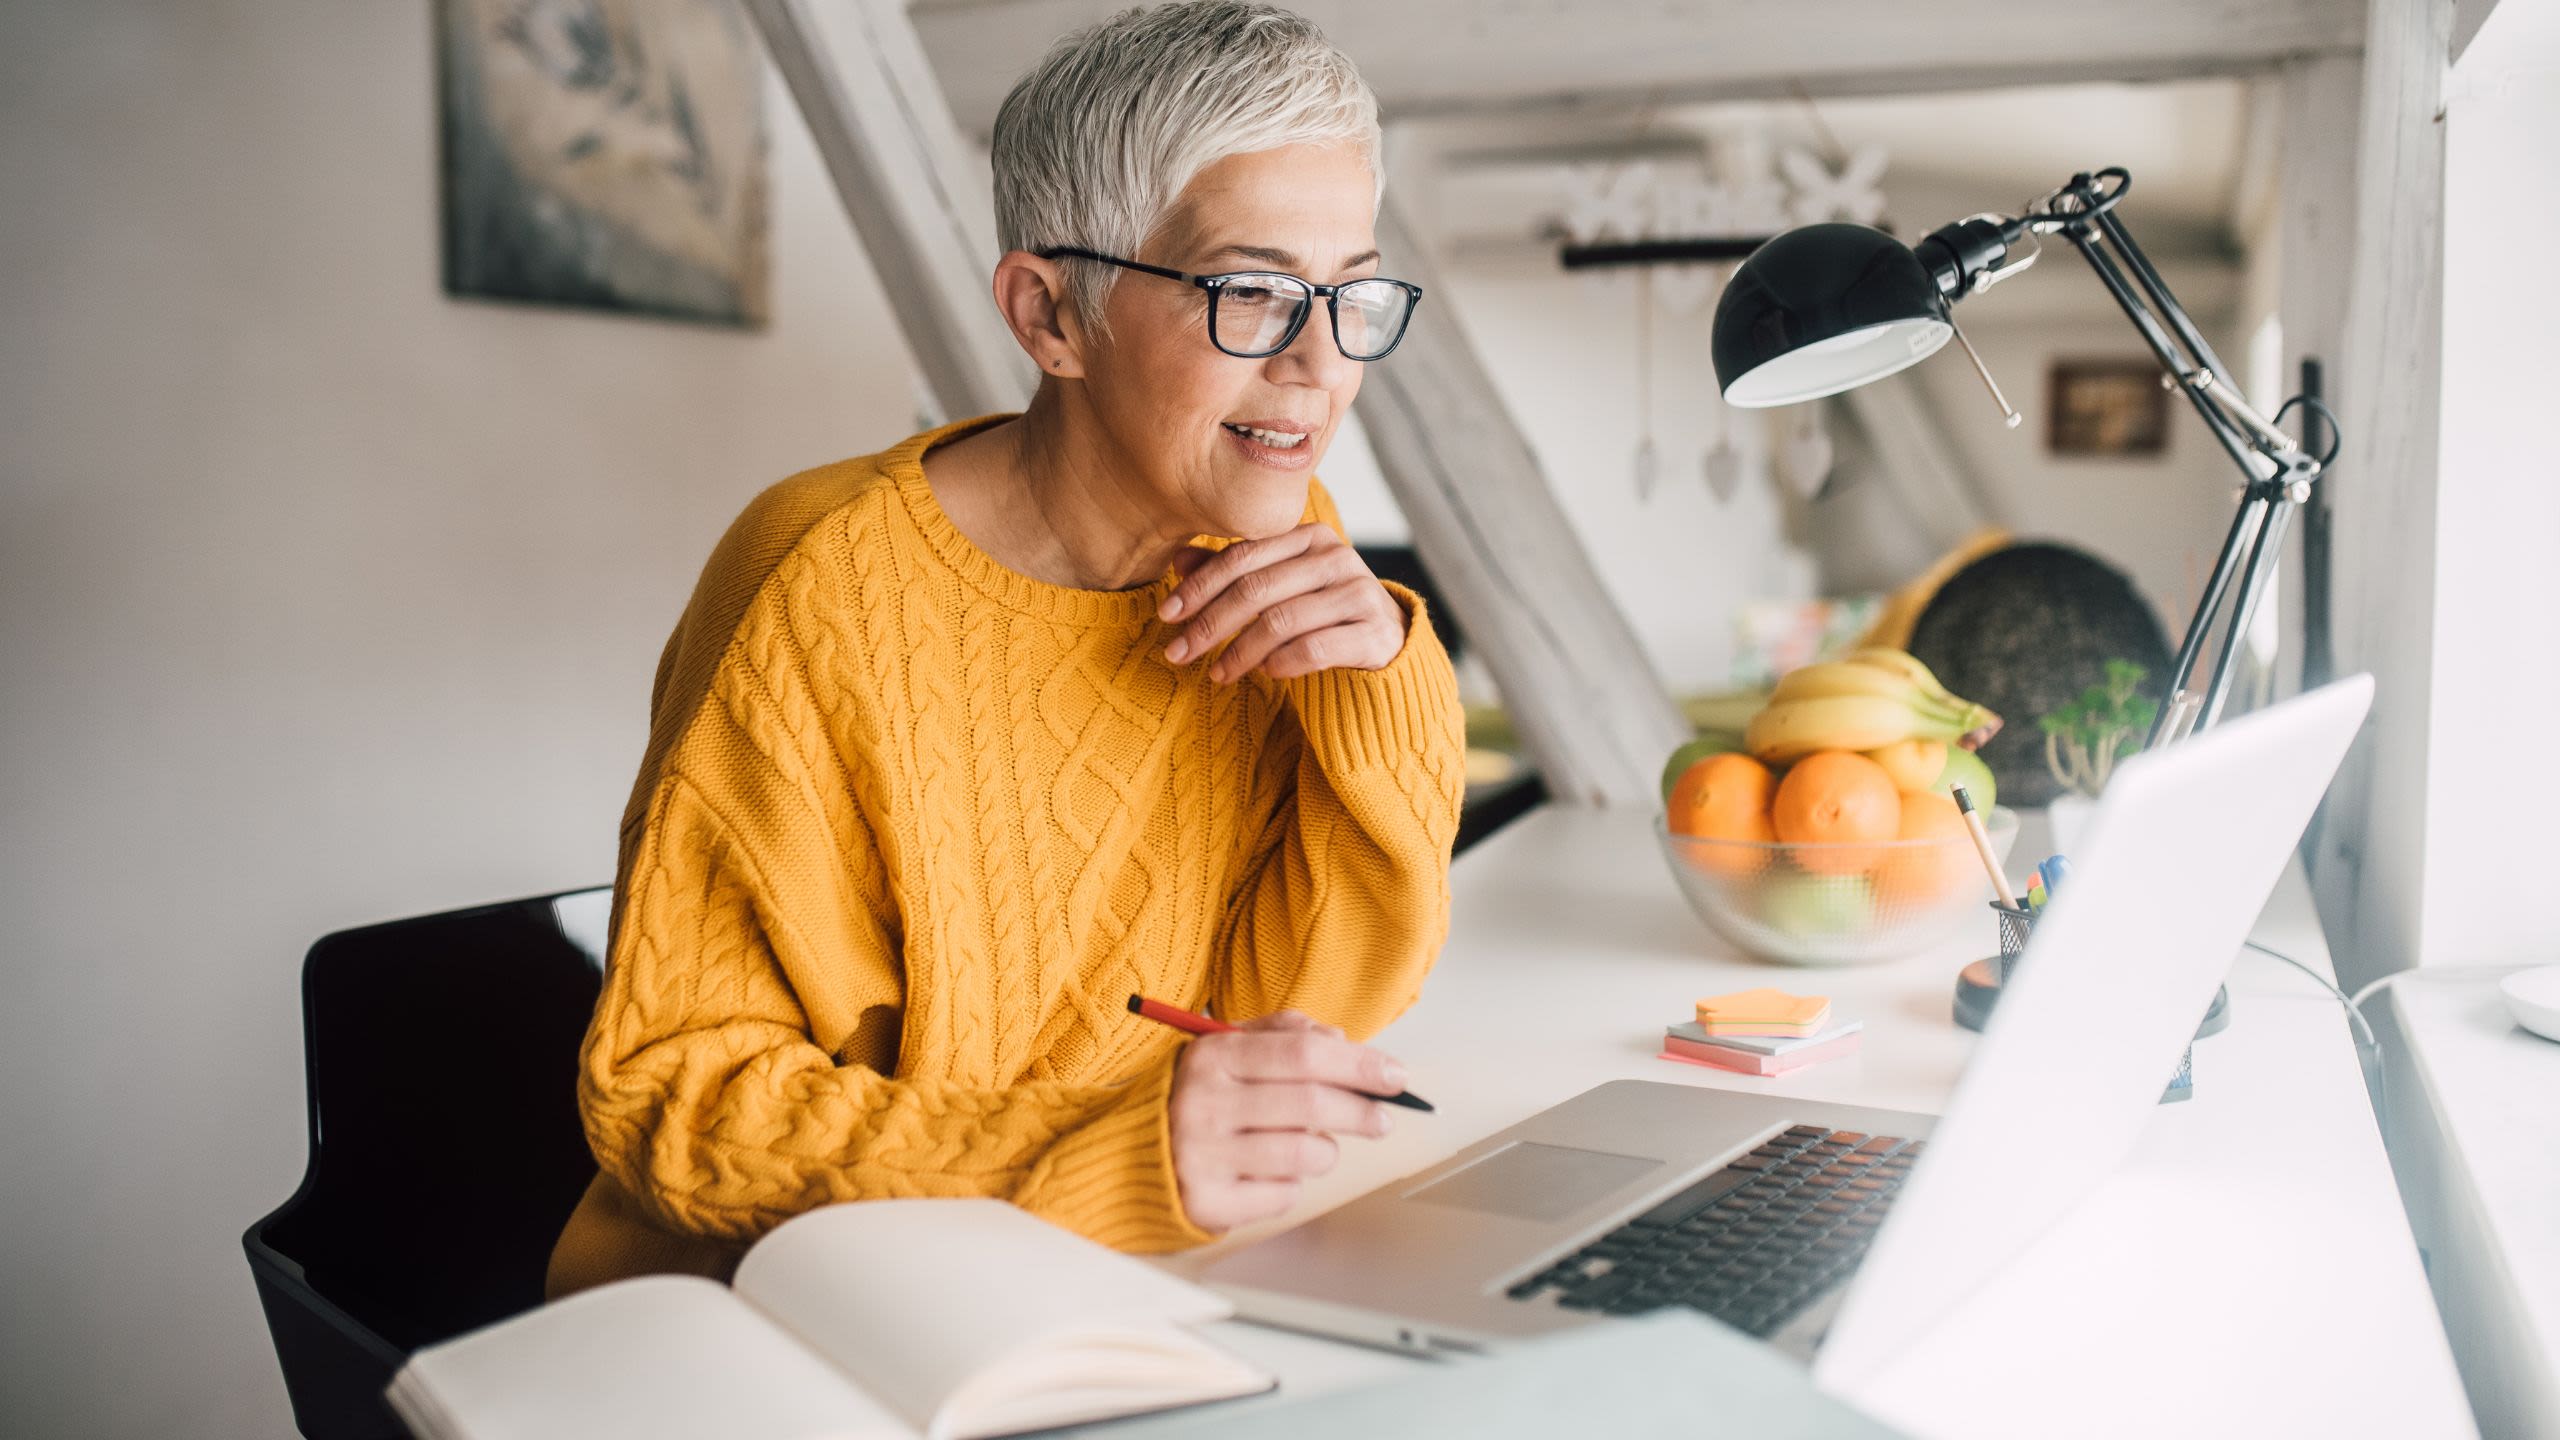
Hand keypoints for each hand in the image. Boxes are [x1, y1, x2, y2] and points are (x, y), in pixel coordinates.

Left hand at [1158, 523, 1406, 682]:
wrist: (1388, 643)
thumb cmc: (1321, 612)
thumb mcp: (1278, 587)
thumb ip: (1234, 573)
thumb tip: (1178, 561)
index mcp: (1310, 536)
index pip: (1242, 557)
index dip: (1199, 586)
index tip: (1166, 614)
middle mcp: (1337, 558)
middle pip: (1256, 589)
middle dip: (1209, 624)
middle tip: (1177, 653)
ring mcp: (1360, 593)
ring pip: (1281, 621)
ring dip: (1239, 652)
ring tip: (1217, 674)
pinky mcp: (1375, 633)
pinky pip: (1314, 649)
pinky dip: (1281, 663)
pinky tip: (1265, 674)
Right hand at [1166, 1010, 1404, 1233]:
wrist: (1133, 1154)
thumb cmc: (1199, 1097)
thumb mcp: (1228, 1048)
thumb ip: (1284, 1033)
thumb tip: (1342, 1041)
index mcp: (1213, 1056)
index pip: (1304, 1053)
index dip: (1360, 1064)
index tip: (1395, 1075)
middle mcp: (1204, 1103)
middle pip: (1312, 1103)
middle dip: (1362, 1110)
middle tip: (1382, 1119)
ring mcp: (1203, 1155)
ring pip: (1305, 1153)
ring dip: (1326, 1150)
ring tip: (1316, 1146)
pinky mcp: (1208, 1202)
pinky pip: (1284, 1195)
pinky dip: (1293, 1184)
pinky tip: (1274, 1172)